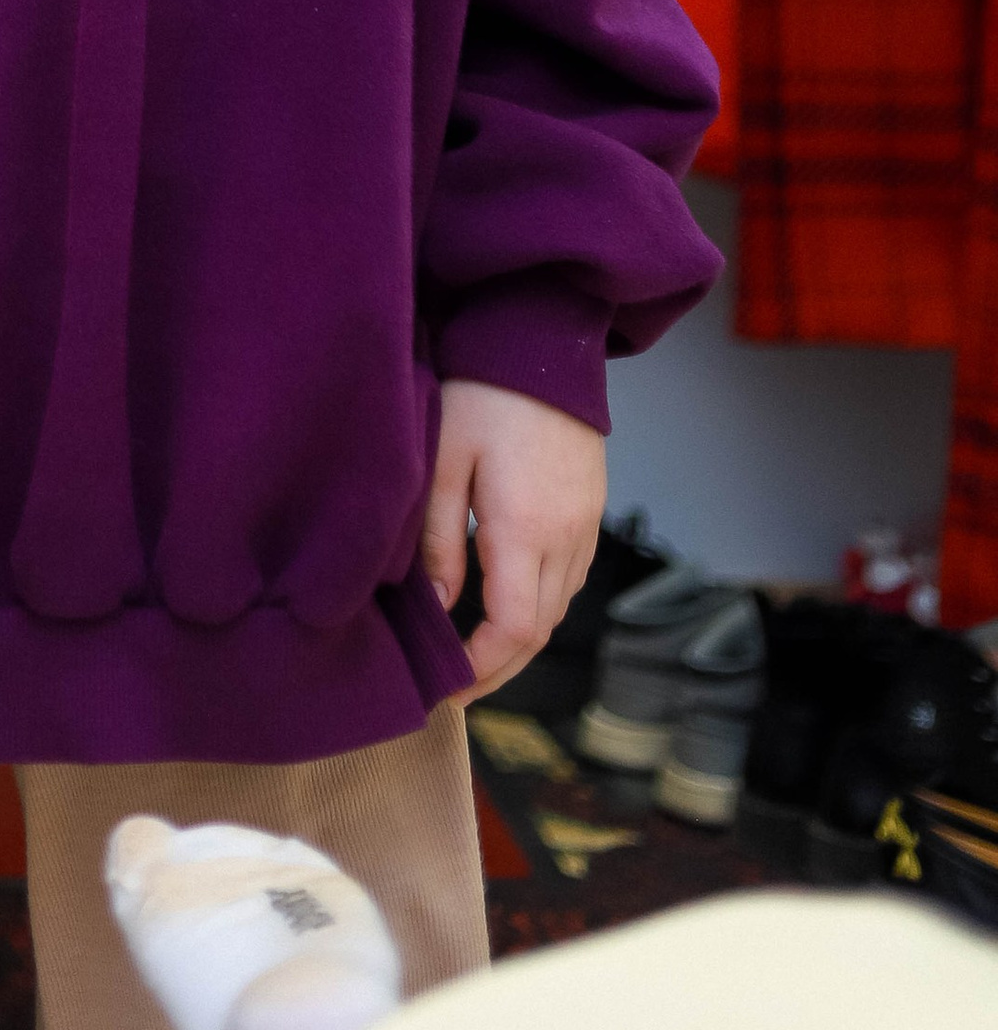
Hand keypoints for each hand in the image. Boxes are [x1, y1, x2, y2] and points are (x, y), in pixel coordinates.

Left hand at [423, 378, 606, 693]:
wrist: (543, 342)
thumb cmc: (482, 394)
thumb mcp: (443, 460)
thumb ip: (439, 538)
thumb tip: (438, 606)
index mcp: (525, 529)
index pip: (514, 630)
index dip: (482, 669)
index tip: (448, 687)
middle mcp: (566, 537)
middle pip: (541, 631)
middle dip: (499, 668)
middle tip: (457, 687)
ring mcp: (585, 525)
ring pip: (559, 607)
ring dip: (521, 638)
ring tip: (475, 651)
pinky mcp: (591, 509)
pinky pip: (570, 577)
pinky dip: (540, 603)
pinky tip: (508, 600)